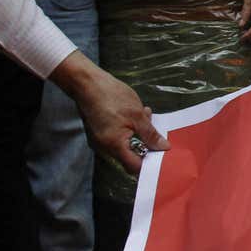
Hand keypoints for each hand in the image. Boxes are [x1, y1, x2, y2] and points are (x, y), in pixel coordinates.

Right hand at [49, 51, 167, 174]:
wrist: (87, 83)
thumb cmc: (111, 97)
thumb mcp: (137, 115)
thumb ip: (150, 134)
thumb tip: (163, 148)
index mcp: (115, 146)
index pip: (135, 167)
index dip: (150, 163)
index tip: (163, 155)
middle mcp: (105, 148)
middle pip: (130, 156)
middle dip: (146, 144)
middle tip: (157, 131)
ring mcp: (101, 141)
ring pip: (125, 145)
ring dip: (139, 133)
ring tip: (146, 115)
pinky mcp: (99, 132)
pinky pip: (118, 137)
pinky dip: (129, 129)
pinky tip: (136, 114)